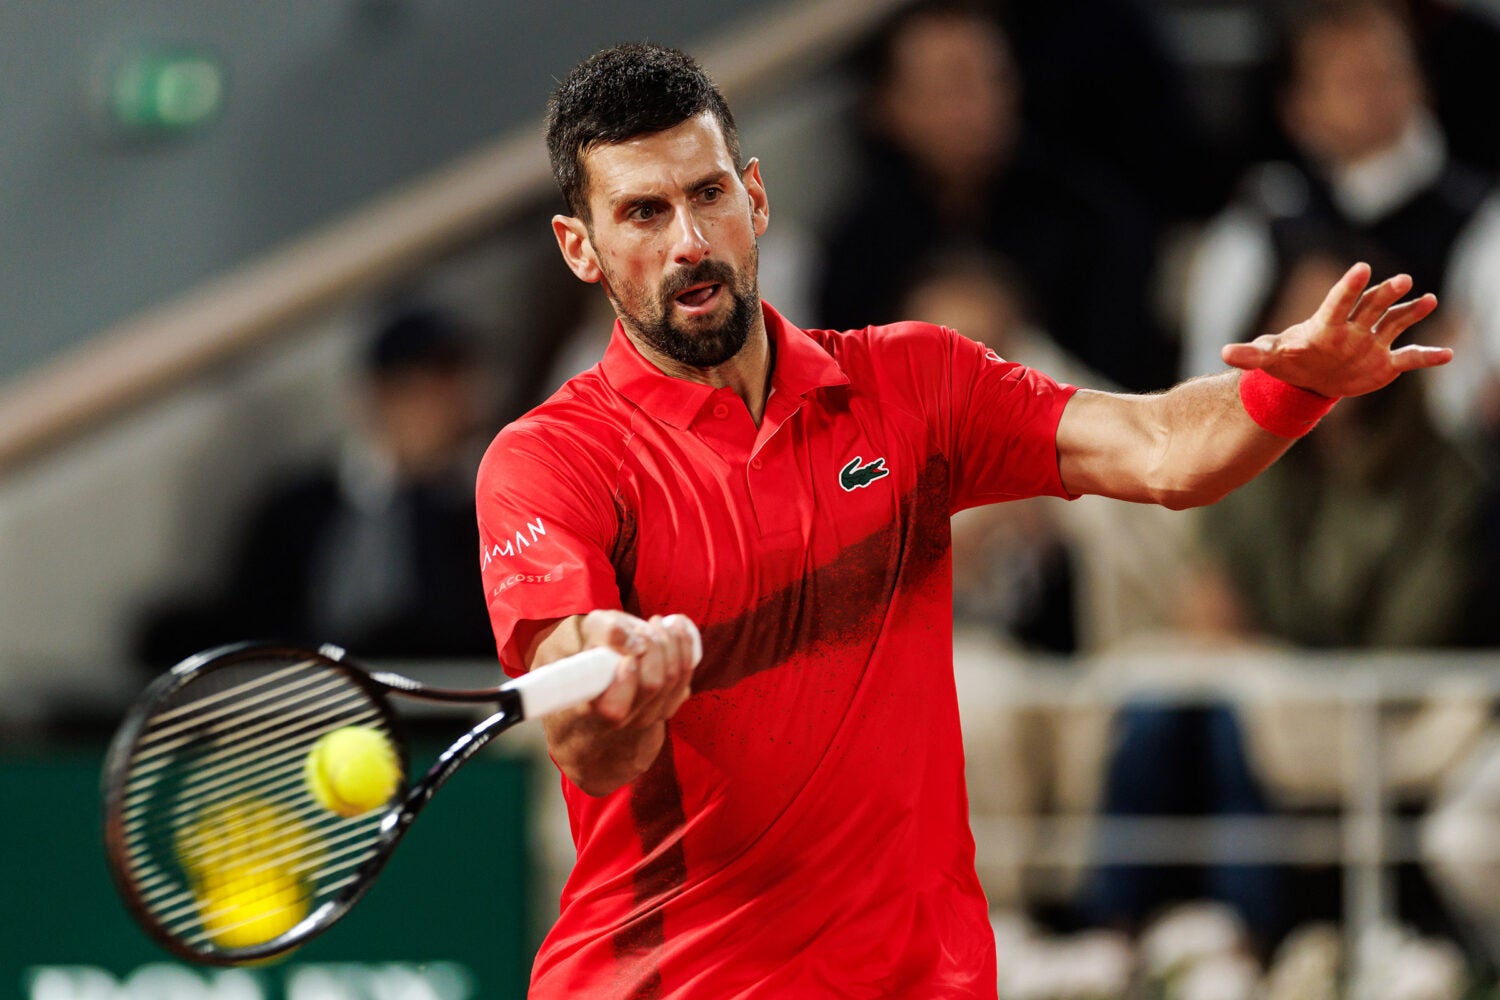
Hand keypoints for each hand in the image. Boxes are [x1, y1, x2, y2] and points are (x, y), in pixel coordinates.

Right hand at [578, 609, 701, 727]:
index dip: (625, 682)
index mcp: (596, 708)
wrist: (619, 648)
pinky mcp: (671, 704)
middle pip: (652, 686)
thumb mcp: (595, 627)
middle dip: (653, 647)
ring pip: (672, 679)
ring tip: (656, 623)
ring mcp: (650, 715)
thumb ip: (607, 631)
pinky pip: (686, 676)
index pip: (613, 709)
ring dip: (669, 643)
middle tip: (643, 628)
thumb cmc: (601, 641)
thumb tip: (635, 644)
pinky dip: (684, 648)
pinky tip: (674, 629)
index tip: (628, 656)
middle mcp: (624, 719)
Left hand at [1221, 262, 1449, 396]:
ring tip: (1428, 300)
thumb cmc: (1288, 360)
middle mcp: (1354, 327)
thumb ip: (1252, 354)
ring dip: (1412, 312)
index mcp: (1326, 324)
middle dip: (1386, 293)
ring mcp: (1371, 341)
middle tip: (1402, 280)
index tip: (1362, 268)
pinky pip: (1410, 358)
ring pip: (1395, 322)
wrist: (1309, 377)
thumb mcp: (1269, 358)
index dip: (1349, 287)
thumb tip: (1224, 352)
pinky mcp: (1385, 361)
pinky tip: (1447, 355)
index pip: (1338, 302)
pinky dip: (1427, 357)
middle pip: (1372, 305)